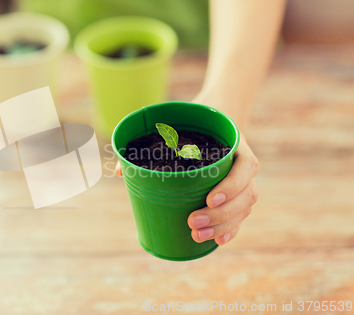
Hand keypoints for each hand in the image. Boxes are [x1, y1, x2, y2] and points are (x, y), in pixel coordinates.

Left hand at [114, 135, 258, 245]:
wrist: (217, 122)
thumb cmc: (194, 129)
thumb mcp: (178, 129)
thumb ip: (151, 146)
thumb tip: (119, 171)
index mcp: (236, 148)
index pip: (244, 169)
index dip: (230, 186)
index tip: (209, 198)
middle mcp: (243, 168)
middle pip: (244, 196)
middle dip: (220, 214)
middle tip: (192, 222)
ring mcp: (244, 184)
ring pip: (242, 210)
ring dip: (222, 226)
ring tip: (197, 235)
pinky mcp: (239, 198)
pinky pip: (240, 217)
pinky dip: (231, 230)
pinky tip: (217, 241)